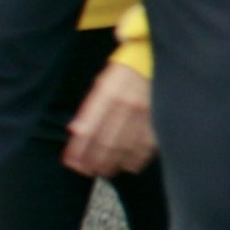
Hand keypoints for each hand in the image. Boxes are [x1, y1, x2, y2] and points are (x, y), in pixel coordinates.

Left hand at [63, 59, 156, 177]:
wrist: (155, 57)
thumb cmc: (124, 72)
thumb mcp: (103, 83)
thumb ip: (90, 108)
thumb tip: (76, 130)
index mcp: (108, 94)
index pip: (89, 128)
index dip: (79, 148)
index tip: (71, 162)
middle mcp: (125, 104)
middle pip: (106, 141)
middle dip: (94, 160)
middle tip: (86, 171)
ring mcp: (143, 112)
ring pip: (125, 145)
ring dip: (112, 162)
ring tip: (103, 172)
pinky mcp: (158, 117)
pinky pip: (147, 143)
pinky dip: (137, 157)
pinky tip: (129, 166)